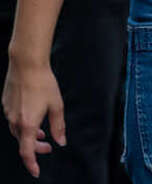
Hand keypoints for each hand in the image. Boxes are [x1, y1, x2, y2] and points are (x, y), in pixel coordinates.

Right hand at [2, 59, 65, 177]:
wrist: (27, 64)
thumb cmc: (44, 82)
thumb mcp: (57, 104)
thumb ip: (58, 126)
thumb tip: (61, 142)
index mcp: (28, 124)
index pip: (27, 152)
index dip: (32, 164)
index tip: (36, 171)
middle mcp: (15, 121)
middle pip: (23, 142)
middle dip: (35, 148)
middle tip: (47, 147)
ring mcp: (8, 112)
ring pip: (17, 131)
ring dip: (29, 135)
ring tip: (42, 132)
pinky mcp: (5, 103)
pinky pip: (13, 119)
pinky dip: (23, 124)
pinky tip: (32, 115)